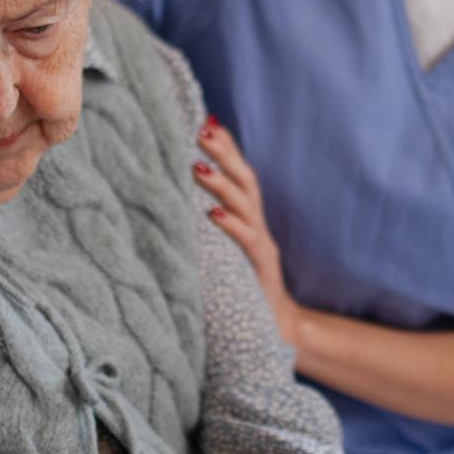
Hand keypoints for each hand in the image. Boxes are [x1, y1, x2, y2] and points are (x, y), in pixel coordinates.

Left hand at [193, 118, 302, 345]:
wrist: (275, 331)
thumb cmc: (241, 291)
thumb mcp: (224, 253)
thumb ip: (212, 228)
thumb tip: (179, 203)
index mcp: (248, 220)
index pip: (240, 175)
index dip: (227, 148)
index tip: (206, 121)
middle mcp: (257, 226)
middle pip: (245, 180)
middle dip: (224, 153)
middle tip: (201, 130)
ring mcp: (261, 246)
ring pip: (245, 205)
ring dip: (222, 183)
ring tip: (198, 166)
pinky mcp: (260, 268)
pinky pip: (247, 242)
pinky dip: (231, 225)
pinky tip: (214, 214)